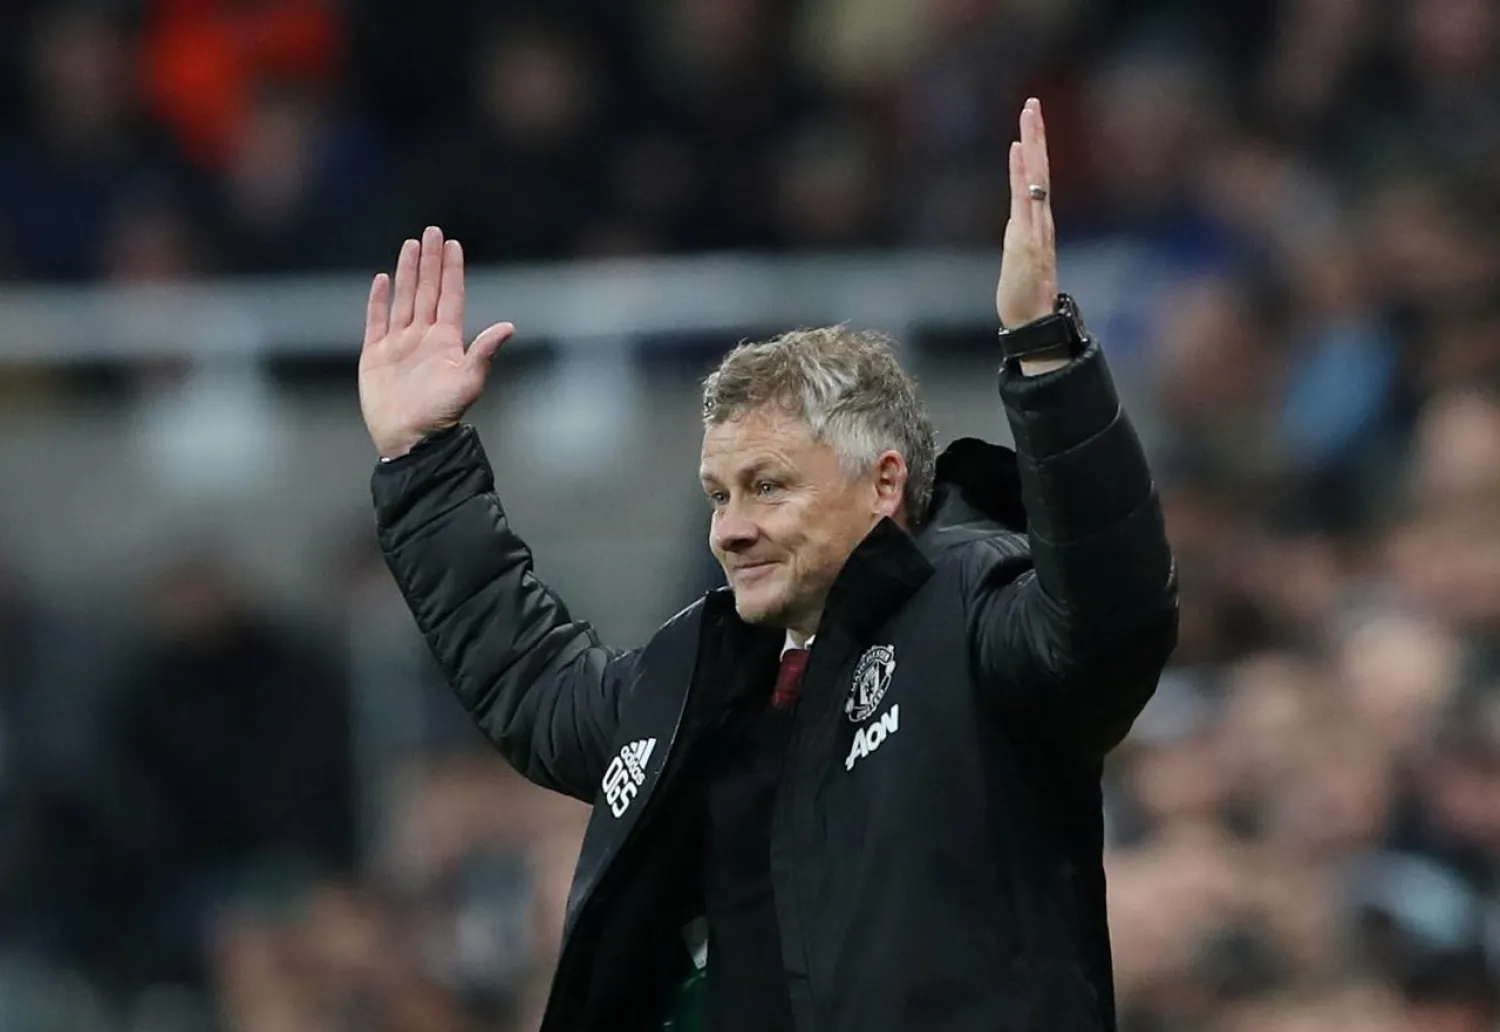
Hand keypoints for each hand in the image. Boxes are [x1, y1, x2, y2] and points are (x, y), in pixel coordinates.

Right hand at [360, 226, 514, 459]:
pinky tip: (383, 279)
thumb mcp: (468, 382)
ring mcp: (399, 344)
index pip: (450, 296)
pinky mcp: (376, 355)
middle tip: (432, 231)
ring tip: (410, 245)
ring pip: (404, 299)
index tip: (453, 244)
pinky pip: (376, 321)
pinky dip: (379, 300)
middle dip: (430, 261)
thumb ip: (484, 352)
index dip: (452, 271)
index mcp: (446, 341)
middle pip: (428, 290)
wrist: (410, 440)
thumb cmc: (442, 415)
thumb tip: (509, 327)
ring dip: (408, 272)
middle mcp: (424, 337)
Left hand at [996, 98, 1059, 337]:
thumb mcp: (1018, 259)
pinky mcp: (1027, 238)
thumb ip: (1020, 237)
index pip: (1035, 179)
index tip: (1029, 121)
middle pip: (1039, 169)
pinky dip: (1023, 172)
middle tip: (1032, 103)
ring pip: (1036, 177)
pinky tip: (1020, 149)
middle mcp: (1040, 219)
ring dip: (1033, 143)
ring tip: (1029, 113)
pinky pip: (1026, 198)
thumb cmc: (1024, 295)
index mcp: (1037, 223)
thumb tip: (1017, 223)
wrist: (1032, 322)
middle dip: (1037, 135)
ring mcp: (1035, 227)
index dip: (1033, 150)